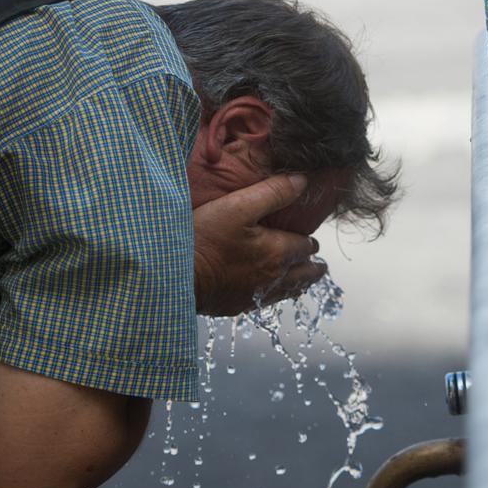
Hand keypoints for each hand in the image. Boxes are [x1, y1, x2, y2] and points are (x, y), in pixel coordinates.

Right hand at [193, 174, 326, 316]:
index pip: (307, 246)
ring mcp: (257, 296)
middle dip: (312, 264)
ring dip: (298, 280)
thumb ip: (274, 193)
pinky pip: (269, 301)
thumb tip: (302, 182)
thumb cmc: (205, 238)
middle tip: (314, 258)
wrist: (174, 274)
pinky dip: (277, 293)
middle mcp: (274, 279)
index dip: (309, 238)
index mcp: (278, 253)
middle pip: (307, 274)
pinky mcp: (239, 306)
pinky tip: (269, 288)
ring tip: (301, 274)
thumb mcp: (238, 206)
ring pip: (291, 291)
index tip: (307, 234)